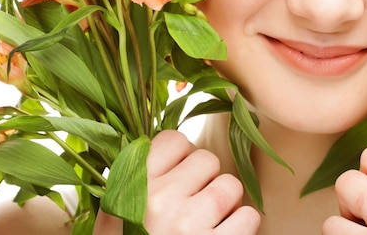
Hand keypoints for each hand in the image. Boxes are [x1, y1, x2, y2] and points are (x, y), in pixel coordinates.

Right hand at [94, 130, 259, 233]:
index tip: (178, 177)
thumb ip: (142, 177)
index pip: (173, 140)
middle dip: (205, 181)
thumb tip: (179, 146)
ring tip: (206, 224)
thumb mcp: (118, 212)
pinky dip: (241, 227)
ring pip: (231, 186)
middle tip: (192, 207)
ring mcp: (188, 224)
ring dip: (225, 204)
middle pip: (207, 160)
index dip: (181, 157)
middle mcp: (158, 200)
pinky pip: (249, 216)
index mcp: (131, 187)